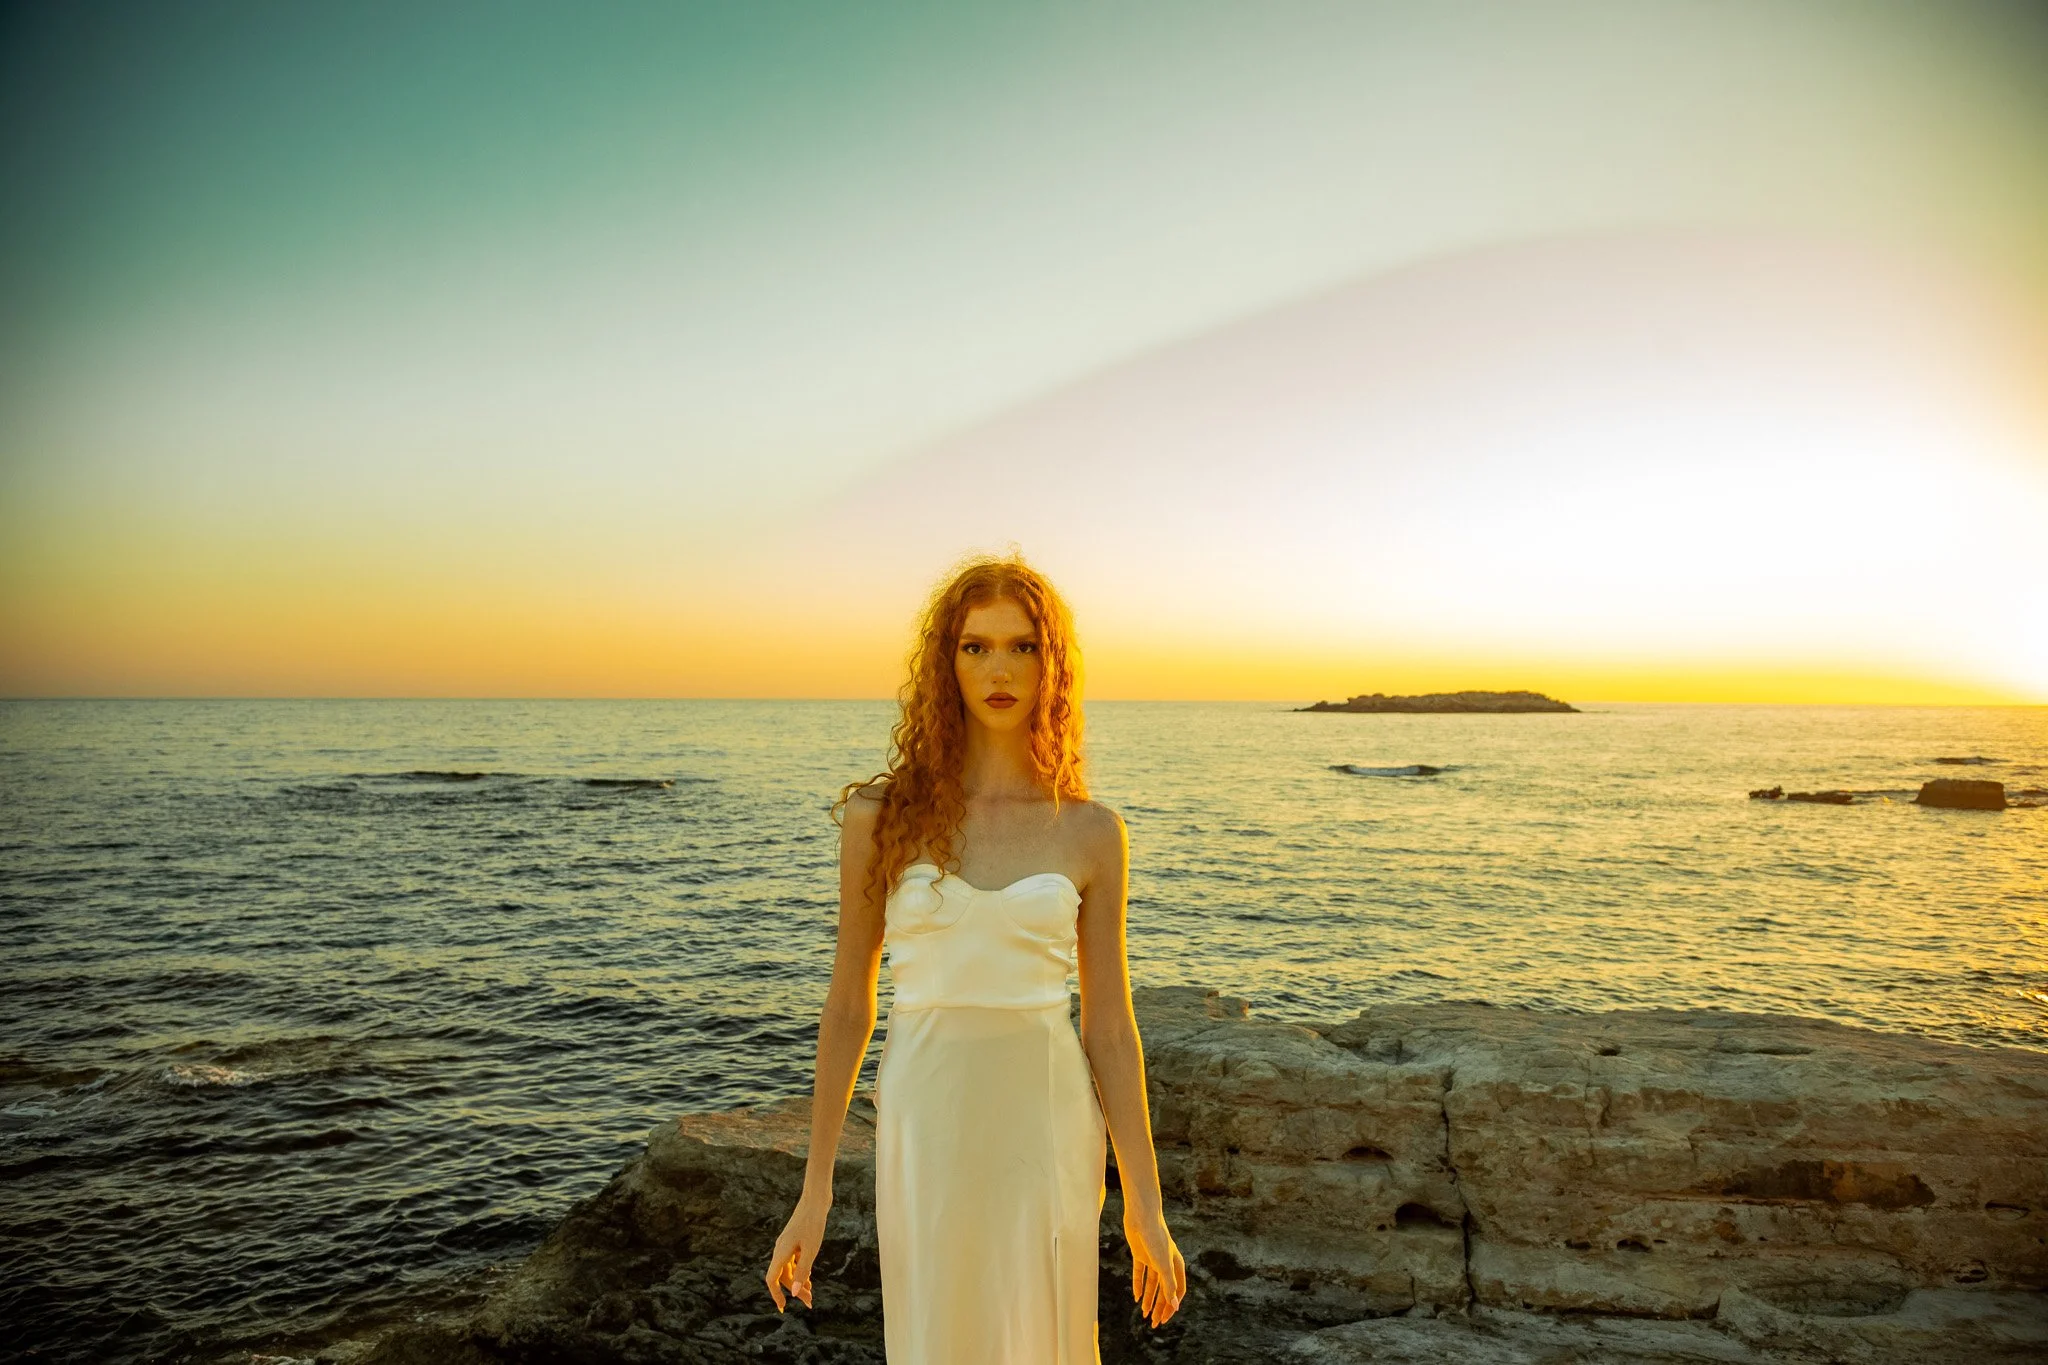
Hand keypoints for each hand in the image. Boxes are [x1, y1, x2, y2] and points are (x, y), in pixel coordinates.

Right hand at [764, 1192, 829, 1311]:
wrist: (816, 1199)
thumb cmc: (813, 1223)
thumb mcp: (810, 1250)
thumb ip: (802, 1272)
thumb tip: (796, 1293)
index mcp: (781, 1252)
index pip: (772, 1279)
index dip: (776, 1295)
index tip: (783, 1308)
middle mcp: (780, 1249)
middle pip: (783, 1276)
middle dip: (795, 1290)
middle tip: (810, 1301)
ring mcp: (787, 1244)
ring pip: (789, 1269)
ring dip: (799, 1281)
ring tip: (811, 1292)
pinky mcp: (794, 1240)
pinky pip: (793, 1261)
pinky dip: (800, 1270)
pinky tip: (809, 1276)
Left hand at [1123, 1202, 1185, 1328]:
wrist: (1141, 1217)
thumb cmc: (1156, 1239)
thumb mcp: (1163, 1266)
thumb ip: (1169, 1286)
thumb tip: (1175, 1307)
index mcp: (1176, 1265)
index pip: (1177, 1291)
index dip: (1171, 1306)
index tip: (1164, 1319)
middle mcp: (1166, 1263)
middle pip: (1164, 1290)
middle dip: (1160, 1307)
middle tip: (1154, 1323)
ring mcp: (1152, 1259)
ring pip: (1152, 1284)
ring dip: (1149, 1299)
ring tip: (1144, 1314)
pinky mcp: (1140, 1254)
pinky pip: (1140, 1274)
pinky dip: (1138, 1286)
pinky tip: (1136, 1298)